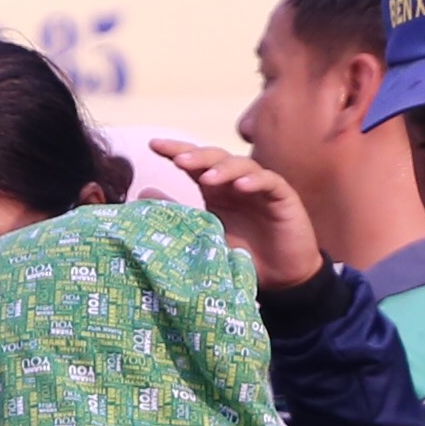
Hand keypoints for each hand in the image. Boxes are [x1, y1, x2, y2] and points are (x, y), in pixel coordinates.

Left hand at [151, 135, 327, 291]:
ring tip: (207, 178)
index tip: (152, 145)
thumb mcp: (204, 237)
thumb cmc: (242, 256)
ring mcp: (260, 187)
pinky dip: (255, 180)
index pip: (194, 162)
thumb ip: (178, 214)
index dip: (175, 150)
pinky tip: (242, 185)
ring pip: (241, 164)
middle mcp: (236, 183)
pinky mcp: (283, 196)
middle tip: (178, 160)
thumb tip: (141, 194)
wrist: (280, 280)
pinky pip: (270, 181)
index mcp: (215, 189)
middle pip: (215, 157)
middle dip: (196, 156)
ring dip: (223, 168)